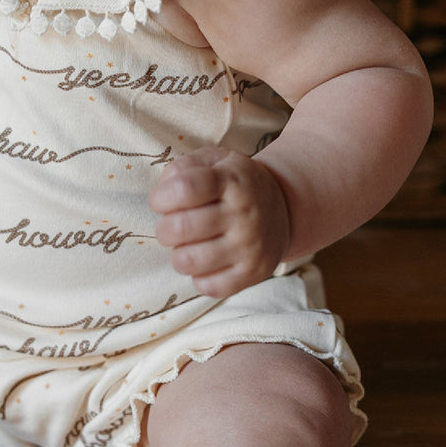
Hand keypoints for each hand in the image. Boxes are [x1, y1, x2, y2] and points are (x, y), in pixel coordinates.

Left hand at [149, 146, 290, 297]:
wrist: (285, 206)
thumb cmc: (236, 183)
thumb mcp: (215, 160)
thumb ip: (185, 167)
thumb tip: (165, 188)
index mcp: (231, 180)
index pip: (184, 188)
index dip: (161, 197)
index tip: (160, 201)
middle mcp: (244, 213)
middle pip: (180, 228)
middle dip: (164, 229)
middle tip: (172, 226)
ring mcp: (250, 246)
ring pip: (188, 261)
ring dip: (178, 254)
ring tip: (187, 245)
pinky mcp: (253, 273)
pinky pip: (208, 286)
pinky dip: (198, 276)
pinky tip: (205, 262)